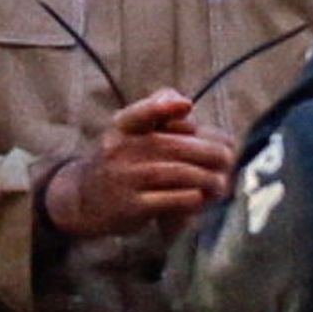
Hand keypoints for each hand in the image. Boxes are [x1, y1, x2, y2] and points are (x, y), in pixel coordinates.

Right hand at [42, 88, 233, 239]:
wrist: (83, 199)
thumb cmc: (121, 160)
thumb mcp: (128, 131)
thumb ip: (155, 110)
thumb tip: (186, 104)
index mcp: (122, 127)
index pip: (140, 113)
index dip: (163, 108)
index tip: (188, 106)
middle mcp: (121, 151)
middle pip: (173, 147)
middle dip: (208, 152)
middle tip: (228, 159)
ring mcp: (124, 179)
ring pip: (175, 174)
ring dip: (206, 177)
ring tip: (222, 182)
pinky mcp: (131, 207)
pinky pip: (167, 200)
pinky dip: (190, 198)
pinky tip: (202, 197)